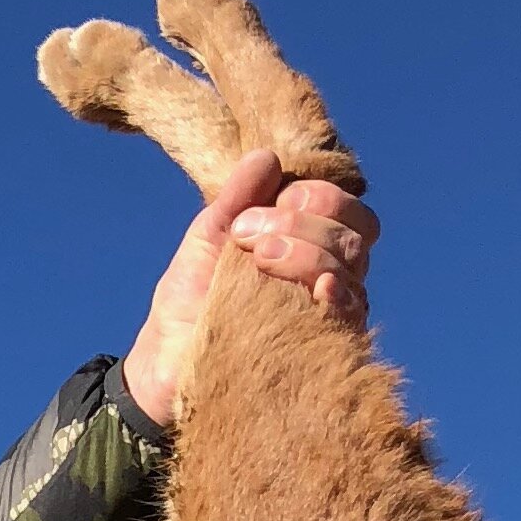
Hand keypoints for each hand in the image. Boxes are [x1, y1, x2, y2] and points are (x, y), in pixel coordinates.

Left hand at [119, 151, 378, 429]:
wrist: (165, 364)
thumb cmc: (189, 301)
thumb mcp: (207, 238)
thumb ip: (236, 198)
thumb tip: (267, 156)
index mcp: (309, 244)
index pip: (347, 209)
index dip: (317, 197)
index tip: (262, 208)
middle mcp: (328, 277)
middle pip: (356, 235)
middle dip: (304, 224)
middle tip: (249, 238)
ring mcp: (328, 314)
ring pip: (351, 269)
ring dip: (307, 253)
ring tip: (258, 262)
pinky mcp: (322, 350)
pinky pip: (351, 316)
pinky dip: (339, 295)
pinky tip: (319, 288)